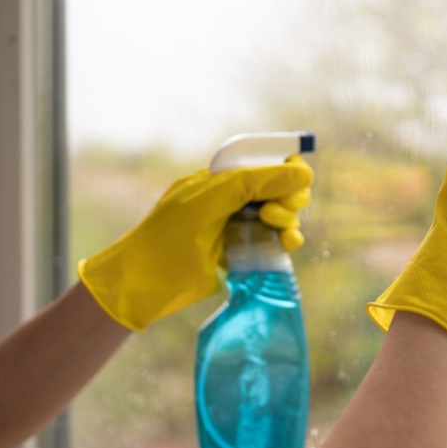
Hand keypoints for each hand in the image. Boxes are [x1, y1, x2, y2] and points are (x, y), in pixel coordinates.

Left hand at [79, 156, 312, 330]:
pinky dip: (287, 240)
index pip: (264, 161)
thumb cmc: (168, 238)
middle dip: (287, 198)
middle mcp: (232, 199)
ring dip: (288, 220)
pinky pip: (275, 240)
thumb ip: (255, 182)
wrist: (142, 285)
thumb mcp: (210, 201)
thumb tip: (304, 174)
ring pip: (281, 215)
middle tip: (274, 214)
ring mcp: (238, 227)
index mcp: (219, 178)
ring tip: (278, 231)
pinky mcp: (243, 253)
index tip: (296, 182)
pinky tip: (287, 244)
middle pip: (279, 189)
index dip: (285, 169)